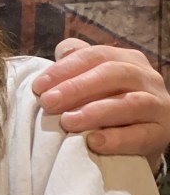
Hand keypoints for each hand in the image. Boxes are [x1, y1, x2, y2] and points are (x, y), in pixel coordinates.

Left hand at [32, 38, 169, 173]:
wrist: (139, 142)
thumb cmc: (107, 108)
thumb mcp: (93, 83)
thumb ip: (78, 64)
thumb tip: (63, 52)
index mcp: (128, 60)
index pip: (95, 55)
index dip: (65, 69)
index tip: (38, 86)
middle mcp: (147, 78)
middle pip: (113, 74)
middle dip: (76, 87)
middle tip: (48, 102)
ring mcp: (159, 105)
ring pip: (130, 103)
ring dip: (96, 111)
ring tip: (68, 122)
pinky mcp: (162, 133)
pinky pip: (141, 135)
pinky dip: (117, 139)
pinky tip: (94, 142)